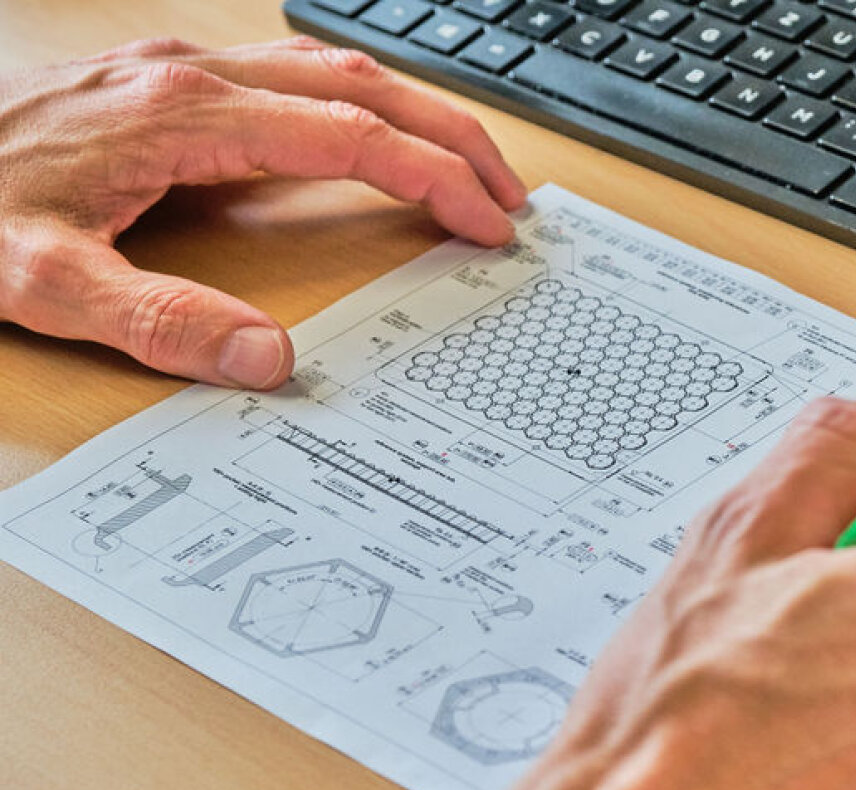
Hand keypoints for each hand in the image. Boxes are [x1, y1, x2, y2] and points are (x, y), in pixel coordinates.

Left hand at [0, 37, 526, 388]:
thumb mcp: (39, 283)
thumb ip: (155, 322)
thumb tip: (270, 358)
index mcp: (183, 113)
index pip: (350, 134)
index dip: (433, 178)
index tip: (488, 225)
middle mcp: (191, 74)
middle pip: (362, 82)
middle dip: (453, 135)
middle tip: (513, 196)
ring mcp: (179, 70)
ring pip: (332, 71)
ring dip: (412, 114)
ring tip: (465, 170)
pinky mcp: (166, 83)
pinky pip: (293, 80)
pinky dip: (359, 109)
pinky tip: (367, 142)